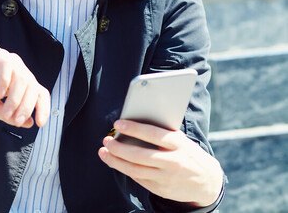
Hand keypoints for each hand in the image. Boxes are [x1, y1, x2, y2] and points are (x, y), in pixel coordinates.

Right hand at [0, 43, 50, 127]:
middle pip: (32, 85)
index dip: (42, 107)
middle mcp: (15, 69)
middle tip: (16, 120)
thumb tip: (29, 123)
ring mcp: (4, 59)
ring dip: (16, 97)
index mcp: (17, 82)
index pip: (38, 92)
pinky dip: (5, 79)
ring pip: (22, 75)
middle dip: (26, 106)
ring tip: (6, 110)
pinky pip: (5, 63)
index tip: (39, 123)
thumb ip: (8, 114)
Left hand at [98, 120, 222, 206]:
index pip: (153, 134)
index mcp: (179, 144)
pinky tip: (116, 162)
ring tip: (104, 152)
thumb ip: (162, 133)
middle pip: (140, 155)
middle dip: (119, 148)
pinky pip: (139, 179)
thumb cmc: (188, 154)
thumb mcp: (181, 140)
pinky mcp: (162, 190)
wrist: (208, 182)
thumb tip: (134, 122)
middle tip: (106, 140)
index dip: (134, 128)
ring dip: (116, 161)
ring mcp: (167, 178)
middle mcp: (173, 162)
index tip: (117, 124)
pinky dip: (126, 170)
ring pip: (135, 170)